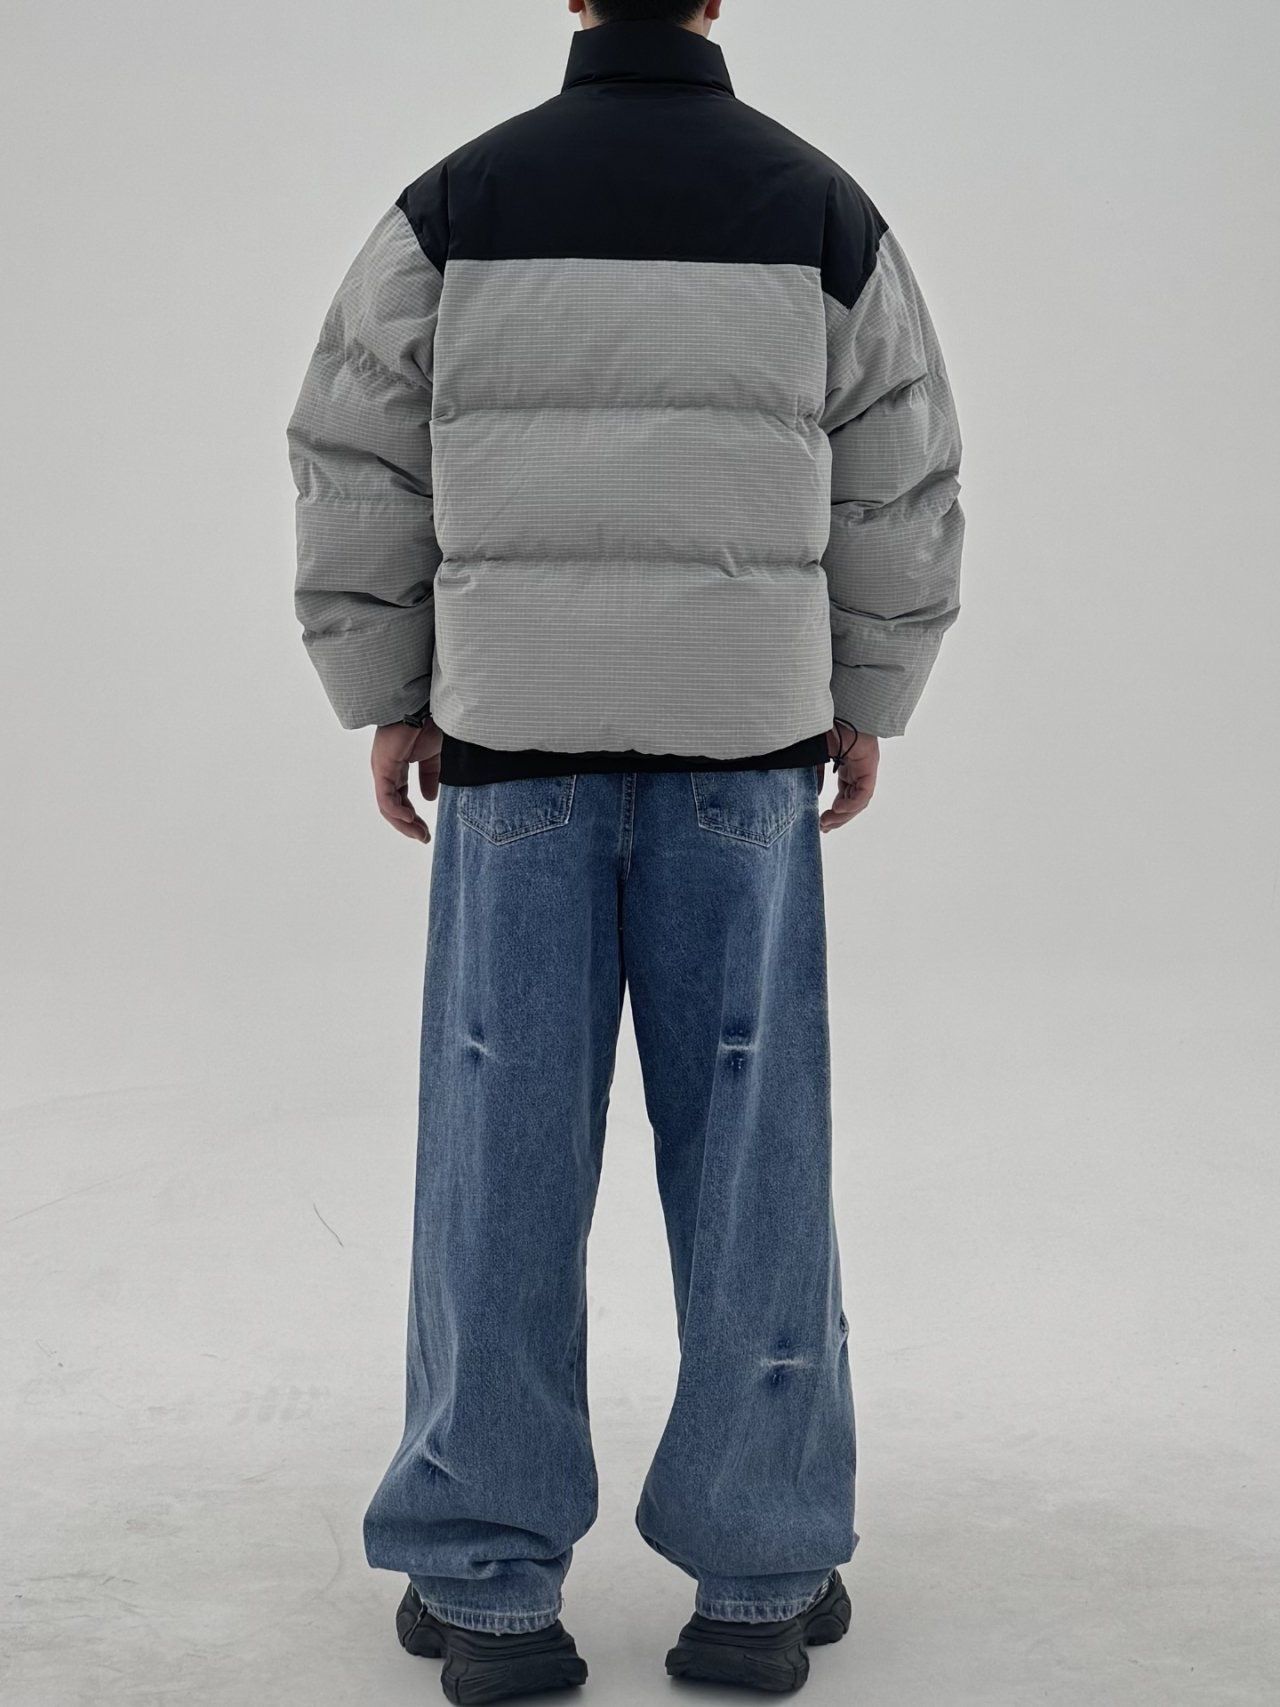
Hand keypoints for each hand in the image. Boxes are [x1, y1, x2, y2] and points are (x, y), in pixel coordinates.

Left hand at [371, 719, 442, 842]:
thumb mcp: (432, 757)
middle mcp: (386, 771)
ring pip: (388, 806)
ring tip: (419, 834)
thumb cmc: (428, 723)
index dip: (413, 817)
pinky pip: (386, 797)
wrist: (424, 706)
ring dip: (403, 823)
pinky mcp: (383, 767)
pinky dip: (396, 810)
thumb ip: (429, 776)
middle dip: (408, 825)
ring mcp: (382, 769)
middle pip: (392, 807)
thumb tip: (429, 798)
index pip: (400, 799)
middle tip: (423, 838)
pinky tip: (409, 819)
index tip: (426, 831)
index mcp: (396, 768)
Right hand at [819, 721, 879, 832]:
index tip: (820, 822)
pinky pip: (863, 793)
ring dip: (844, 815)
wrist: (834, 712)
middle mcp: (858, 770)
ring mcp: (865, 769)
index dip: (834, 812)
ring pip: (859, 801)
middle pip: (852, 802)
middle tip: (823, 827)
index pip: (844, 795)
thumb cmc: (823, 729)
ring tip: (827, 822)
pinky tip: (837, 809)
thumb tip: (811, 797)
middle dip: (838, 818)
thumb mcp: (813, 759)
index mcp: (846, 766)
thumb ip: (814, 777)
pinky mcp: (870, 767)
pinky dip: (851, 804)